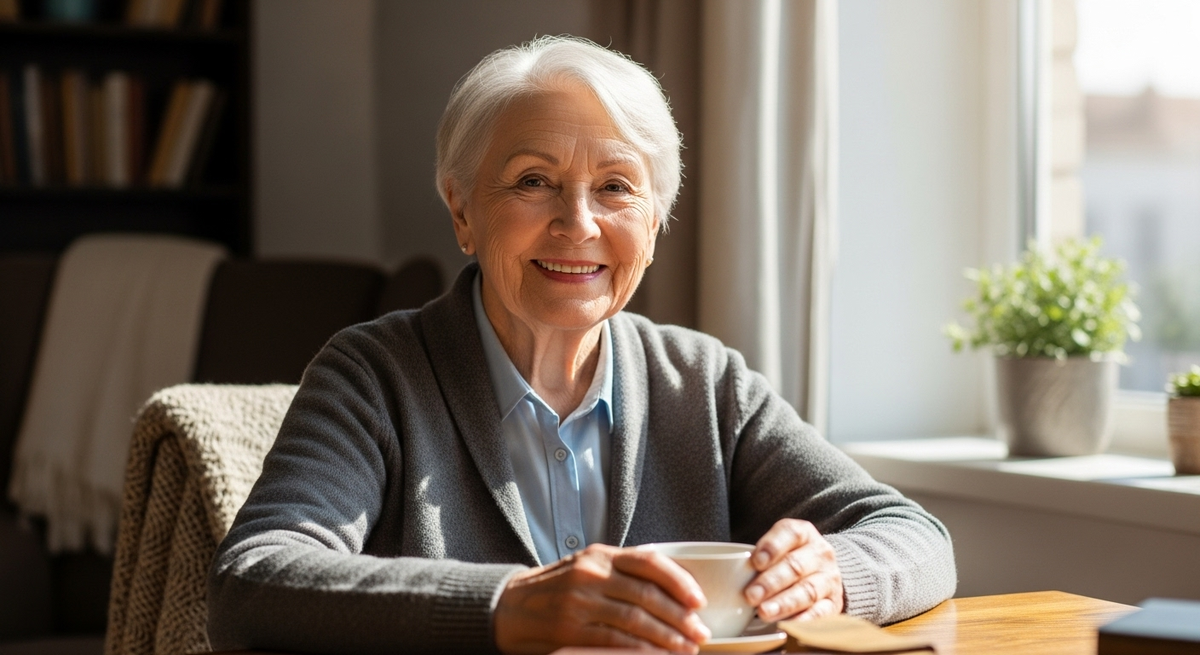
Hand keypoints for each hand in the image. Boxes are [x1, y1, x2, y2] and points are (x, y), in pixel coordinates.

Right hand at [494, 543, 711, 654]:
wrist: (509, 607)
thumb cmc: (556, 588)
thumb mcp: (587, 567)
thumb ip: (622, 571)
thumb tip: (672, 585)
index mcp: (600, 555)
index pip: (650, 561)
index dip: (680, 582)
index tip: (699, 601)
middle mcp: (591, 573)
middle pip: (648, 594)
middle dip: (680, 618)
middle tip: (700, 634)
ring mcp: (579, 602)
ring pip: (635, 620)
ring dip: (666, 638)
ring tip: (685, 649)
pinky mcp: (570, 630)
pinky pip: (615, 641)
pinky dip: (640, 650)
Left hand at [744, 519, 843, 621]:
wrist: (821, 573)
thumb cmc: (787, 559)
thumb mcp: (776, 549)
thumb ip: (758, 558)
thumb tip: (728, 575)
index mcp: (803, 533)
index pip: (790, 533)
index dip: (772, 547)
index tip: (755, 562)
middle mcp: (820, 554)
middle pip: (795, 566)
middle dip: (771, 582)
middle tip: (750, 596)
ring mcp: (829, 579)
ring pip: (807, 590)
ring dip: (784, 603)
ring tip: (763, 613)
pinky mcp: (834, 603)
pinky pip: (821, 612)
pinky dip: (804, 619)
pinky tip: (787, 624)